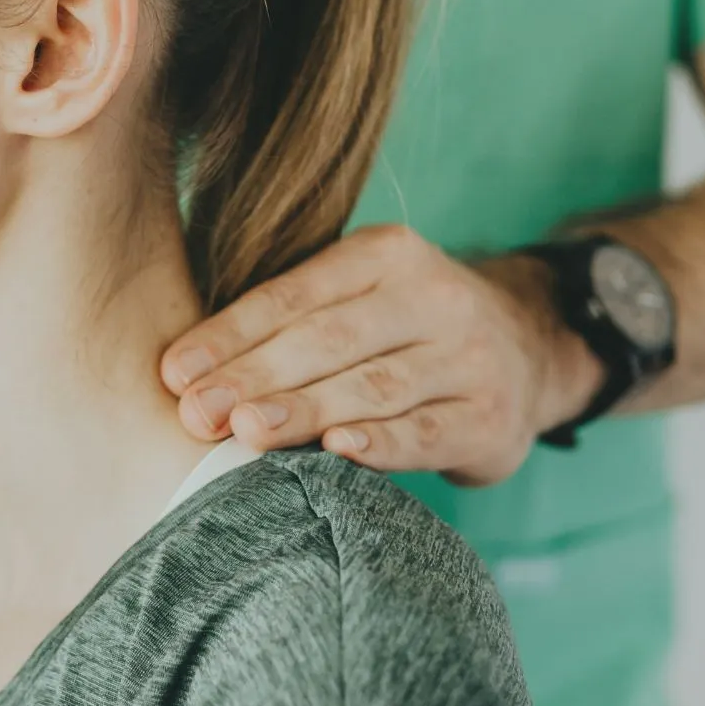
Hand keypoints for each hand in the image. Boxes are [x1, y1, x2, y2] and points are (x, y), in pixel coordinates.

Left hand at [159, 224, 604, 486]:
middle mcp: (433, 297)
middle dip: (255, 377)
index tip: (175, 373)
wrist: (530, 351)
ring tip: (244, 433)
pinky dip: (382, 444)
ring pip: (373, 385)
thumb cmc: (405, 331)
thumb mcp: (362, 298)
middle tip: (196, 413)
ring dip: (303, 411)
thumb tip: (187, 369)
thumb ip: (293, 319)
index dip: (231, 335)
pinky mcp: (490, 416)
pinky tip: (337, 451)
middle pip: (328, 339)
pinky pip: (427, 431)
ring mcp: (469, 357)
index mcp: (387, 254)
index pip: (295, 296)